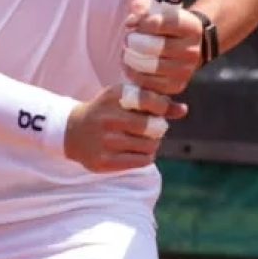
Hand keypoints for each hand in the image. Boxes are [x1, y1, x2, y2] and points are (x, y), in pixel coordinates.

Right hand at [64, 84, 186, 172]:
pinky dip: (146, 156)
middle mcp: (109, 118)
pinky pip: (142, 161)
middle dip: (158, 128)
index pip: (151, 100)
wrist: (72, 131)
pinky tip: (136, 149)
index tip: (158, 110)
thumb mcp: (126, 98)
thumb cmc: (108, 111)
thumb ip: (156, 102)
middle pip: (153, 127)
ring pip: (150, 146)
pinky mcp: (104, 162)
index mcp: (115, 96)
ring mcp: (106, 142)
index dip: (162, 107)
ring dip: (153, 143)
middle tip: (152, 128)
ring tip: (143, 139)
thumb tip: (184, 110)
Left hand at [122, 0, 203, 96]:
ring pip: (148, 66)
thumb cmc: (167, 24)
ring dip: (130, 58)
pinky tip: (130, 65)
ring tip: (126, 52)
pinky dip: (133, 74)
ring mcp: (185, 71)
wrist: (186, 47)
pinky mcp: (176, 86)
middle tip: (127, 38)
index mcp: (191, 27)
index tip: (133, 22)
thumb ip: (143, 8)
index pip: (161, 24)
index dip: (141, 23)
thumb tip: (131, 21)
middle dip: (134, 42)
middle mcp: (192, 50)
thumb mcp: (158, 8)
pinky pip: (148, 84)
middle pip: (154, 47)